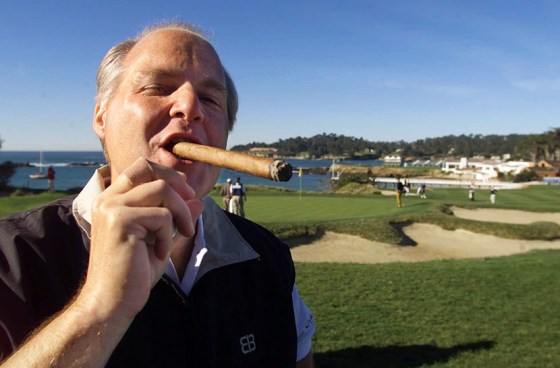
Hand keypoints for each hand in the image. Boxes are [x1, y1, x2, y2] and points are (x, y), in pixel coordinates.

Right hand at [77, 157, 203, 321]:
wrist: (112, 303)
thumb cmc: (133, 274)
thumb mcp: (162, 239)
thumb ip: (176, 218)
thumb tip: (198, 199)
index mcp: (111, 200)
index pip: (140, 167)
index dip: (167, 174)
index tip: (186, 194)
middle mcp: (107, 199)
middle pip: (148, 167)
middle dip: (177, 184)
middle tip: (191, 204)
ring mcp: (111, 208)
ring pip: (161, 189)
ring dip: (180, 212)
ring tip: (181, 234)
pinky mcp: (119, 221)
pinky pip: (162, 215)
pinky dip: (169, 235)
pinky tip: (160, 254)